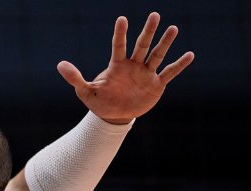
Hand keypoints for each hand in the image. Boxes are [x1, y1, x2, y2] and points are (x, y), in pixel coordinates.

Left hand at [58, 12, 194, 123]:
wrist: (114, 116)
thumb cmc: (99, 101)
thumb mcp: (85, 92)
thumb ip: (75, 78)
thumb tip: (60, 65)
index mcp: (117, 65)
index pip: (118, 45)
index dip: (120, 33)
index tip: (122, 19)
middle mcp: (133, 65)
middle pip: (142, 45)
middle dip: (148, 31)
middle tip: (154, 14)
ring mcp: (146, 74)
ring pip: (157, 55)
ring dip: (165, 43)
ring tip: (173, 28)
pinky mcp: (156, 84)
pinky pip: (169, 73)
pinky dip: (179, 65)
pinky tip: (190, 54)